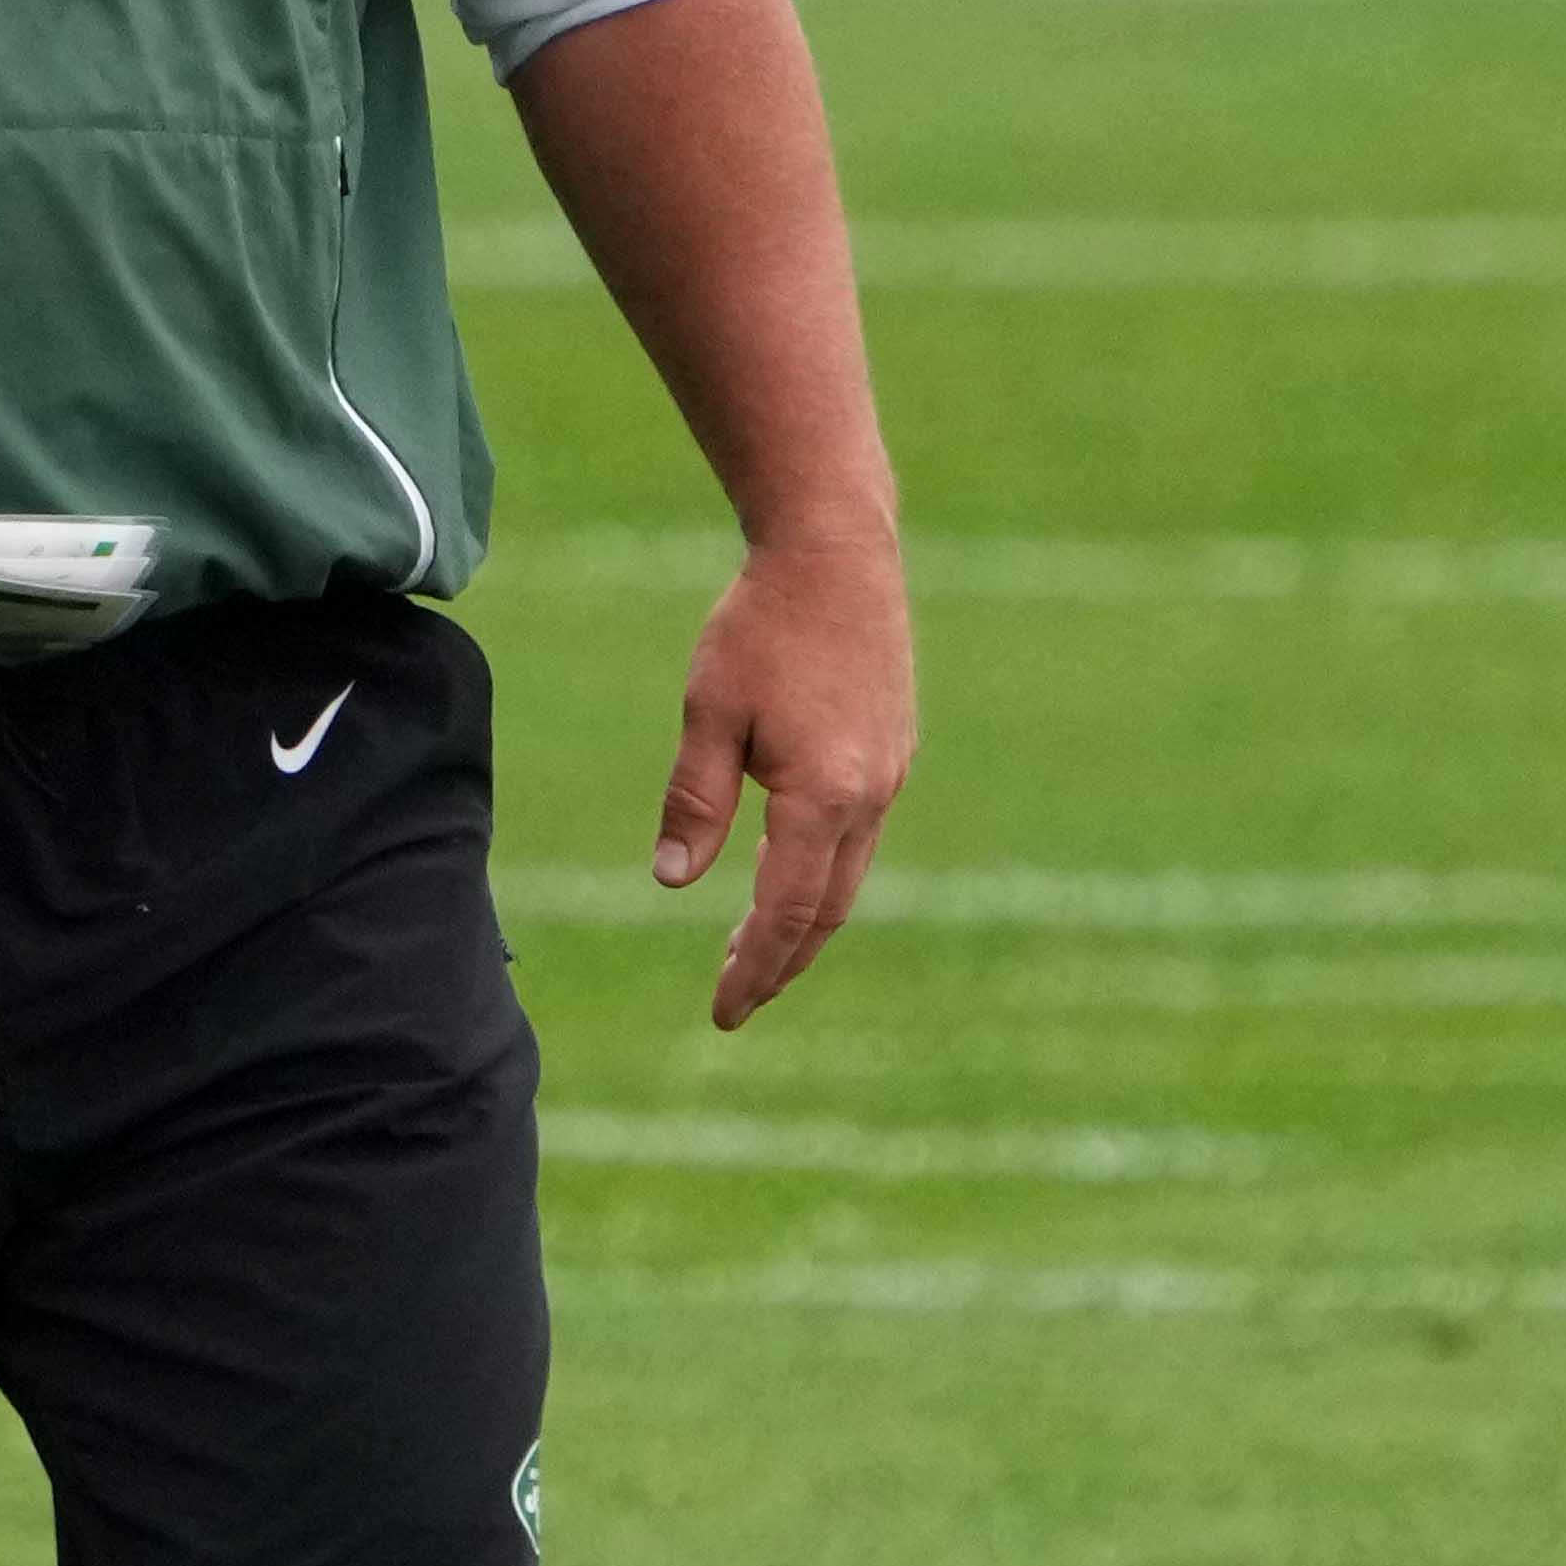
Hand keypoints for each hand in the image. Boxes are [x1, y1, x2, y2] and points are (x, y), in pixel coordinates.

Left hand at [653, 533, 913, 1029]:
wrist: (837, 552)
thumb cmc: (761, 627)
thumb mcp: (709, 714)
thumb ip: (693, 802)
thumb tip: (671, 882)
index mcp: (824, 796)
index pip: (786, 911)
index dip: (756, 968)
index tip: (724, 1012)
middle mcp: (871, 796)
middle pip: (827, 910)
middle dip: (781, 960)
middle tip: (735, 999)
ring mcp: (891, 773)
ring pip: (848, 875)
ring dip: (804, 920)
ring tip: (755, 951)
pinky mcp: (894, 751)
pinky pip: (859, 836)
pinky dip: (824, 874)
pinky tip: (786, 873)